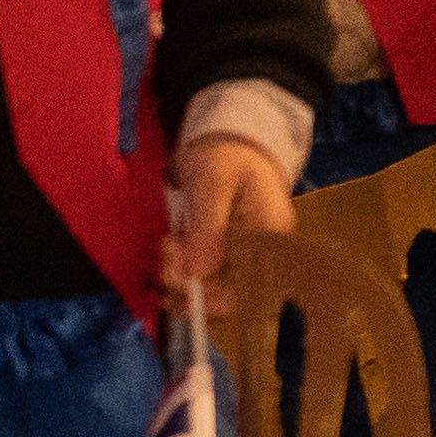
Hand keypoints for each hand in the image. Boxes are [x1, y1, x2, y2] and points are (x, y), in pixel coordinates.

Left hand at [164, 128, 299, 337]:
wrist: (229, 142)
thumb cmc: (223, 156)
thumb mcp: (211, 185)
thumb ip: (207, 230)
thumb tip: (198, 274)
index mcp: (270, 235)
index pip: (247, 286)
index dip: (208, 294)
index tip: (173, 276)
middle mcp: (267, 252)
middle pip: (231, 292)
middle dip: (190, 283)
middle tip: (165, 253)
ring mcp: (251, 253)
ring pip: (217, 286)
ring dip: (184, 277)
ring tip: (168, 246)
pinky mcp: (234, 251)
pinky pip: (211, 273)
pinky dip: (187, 270)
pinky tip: (172, 255)